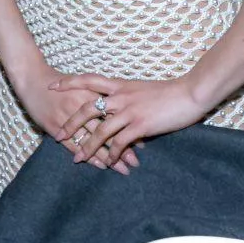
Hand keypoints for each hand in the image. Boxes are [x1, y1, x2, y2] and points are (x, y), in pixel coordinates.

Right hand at [12, 64, 137, 171]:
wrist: (32, 78)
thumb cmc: (59, 83)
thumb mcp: (82, 86)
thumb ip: (100, 96)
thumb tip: (122, 112)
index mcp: (90, 94)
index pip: (114, 116)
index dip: (127, 129)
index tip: (142, 144)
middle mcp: (80, 106)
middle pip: (106, 130)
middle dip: (122, 147)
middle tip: (135, 162)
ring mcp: (67, 117)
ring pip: (92, 140)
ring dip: (108, 156)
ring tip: (122, 168)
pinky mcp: (54, 126)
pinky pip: (75, 145)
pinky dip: (88, 156)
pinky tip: (100, 165)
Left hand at [52, 74, 208, 164]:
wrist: (190, 93)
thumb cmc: (168, 92)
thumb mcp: (141, 89)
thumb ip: (126, 96)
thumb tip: (116, 105)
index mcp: (120, 85)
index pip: (89, 80)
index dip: (69, 83)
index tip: (53, 86)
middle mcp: (121, 97)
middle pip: (87, 108)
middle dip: (70, 123)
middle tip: (58, 135)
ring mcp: (130, 111)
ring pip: (100, 130)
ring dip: (88, 146)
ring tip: (78, 158)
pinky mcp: (140, 125)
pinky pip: (119, 142)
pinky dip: (112, 154)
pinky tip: (109, 162)